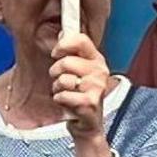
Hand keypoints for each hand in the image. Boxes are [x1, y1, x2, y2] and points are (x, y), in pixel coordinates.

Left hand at [47, 27, 114, 156]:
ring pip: (63, 79)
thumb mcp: (77, 71)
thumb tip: (63, 32)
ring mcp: (96, 87)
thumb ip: (70, 52)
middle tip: (61, 81)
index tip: (56, 52)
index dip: (64, 44)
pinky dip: (59, 100)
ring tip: (66, 94)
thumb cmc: (79, 96)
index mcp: (97, 59)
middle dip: (56, 72)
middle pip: (66, 62)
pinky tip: (68, 104)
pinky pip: (63, 95)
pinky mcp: (90, 102)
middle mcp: (100, 71)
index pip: (81, 40)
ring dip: (57, 88)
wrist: (87, 125)